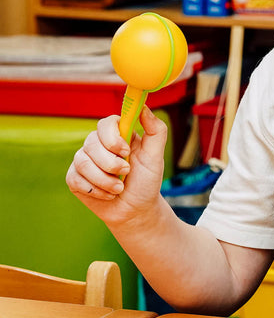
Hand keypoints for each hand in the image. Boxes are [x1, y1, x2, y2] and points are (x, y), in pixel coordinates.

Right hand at [65, 106, 167, 226]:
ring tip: (119, 188)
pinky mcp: (74, 178)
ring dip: (105, 180)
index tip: (126, 152)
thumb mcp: (156, 156)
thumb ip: (156, 130)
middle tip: (126, 173)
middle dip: (111, 164)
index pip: (106, 123)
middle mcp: (98, 144)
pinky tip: (107, 195)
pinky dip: (96, 190)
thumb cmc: (147, 181)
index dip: (112, 137)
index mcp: (118, 135)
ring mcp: (84, 160)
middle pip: (92, 143)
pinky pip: (76, 179)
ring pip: (83, 163)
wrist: (136, 209)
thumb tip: (144, 107)